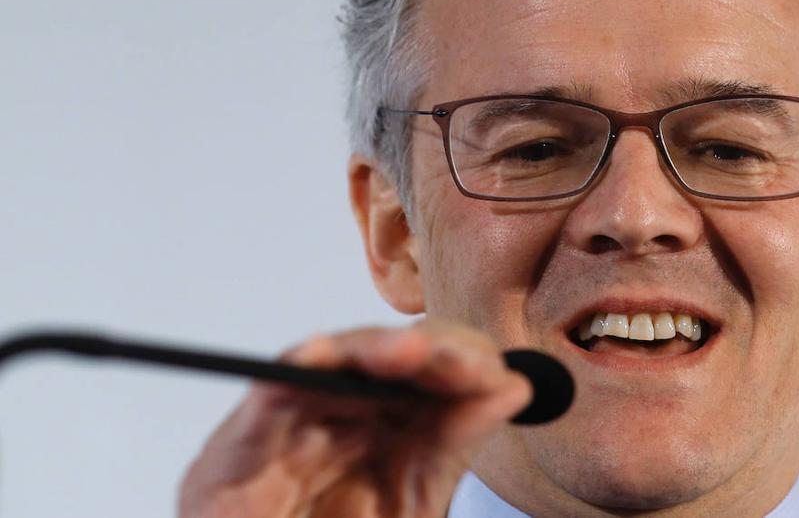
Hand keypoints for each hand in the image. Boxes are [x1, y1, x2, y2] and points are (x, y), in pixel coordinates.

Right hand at [178, 318, 531, 517]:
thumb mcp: (410, 499)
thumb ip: (451, 445)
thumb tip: (514, 386)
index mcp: (382, 422)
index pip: (431, 367)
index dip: (465, 362)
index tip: (500, 381)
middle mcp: (337, 412)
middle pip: (387, 351)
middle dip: (429, 349)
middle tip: (464, 365)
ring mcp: (288, 426)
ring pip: (331, 360)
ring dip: (369, 350)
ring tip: (406, 353)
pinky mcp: (235, 449)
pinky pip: (266, 398)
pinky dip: (289, 374)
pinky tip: (316, 356)